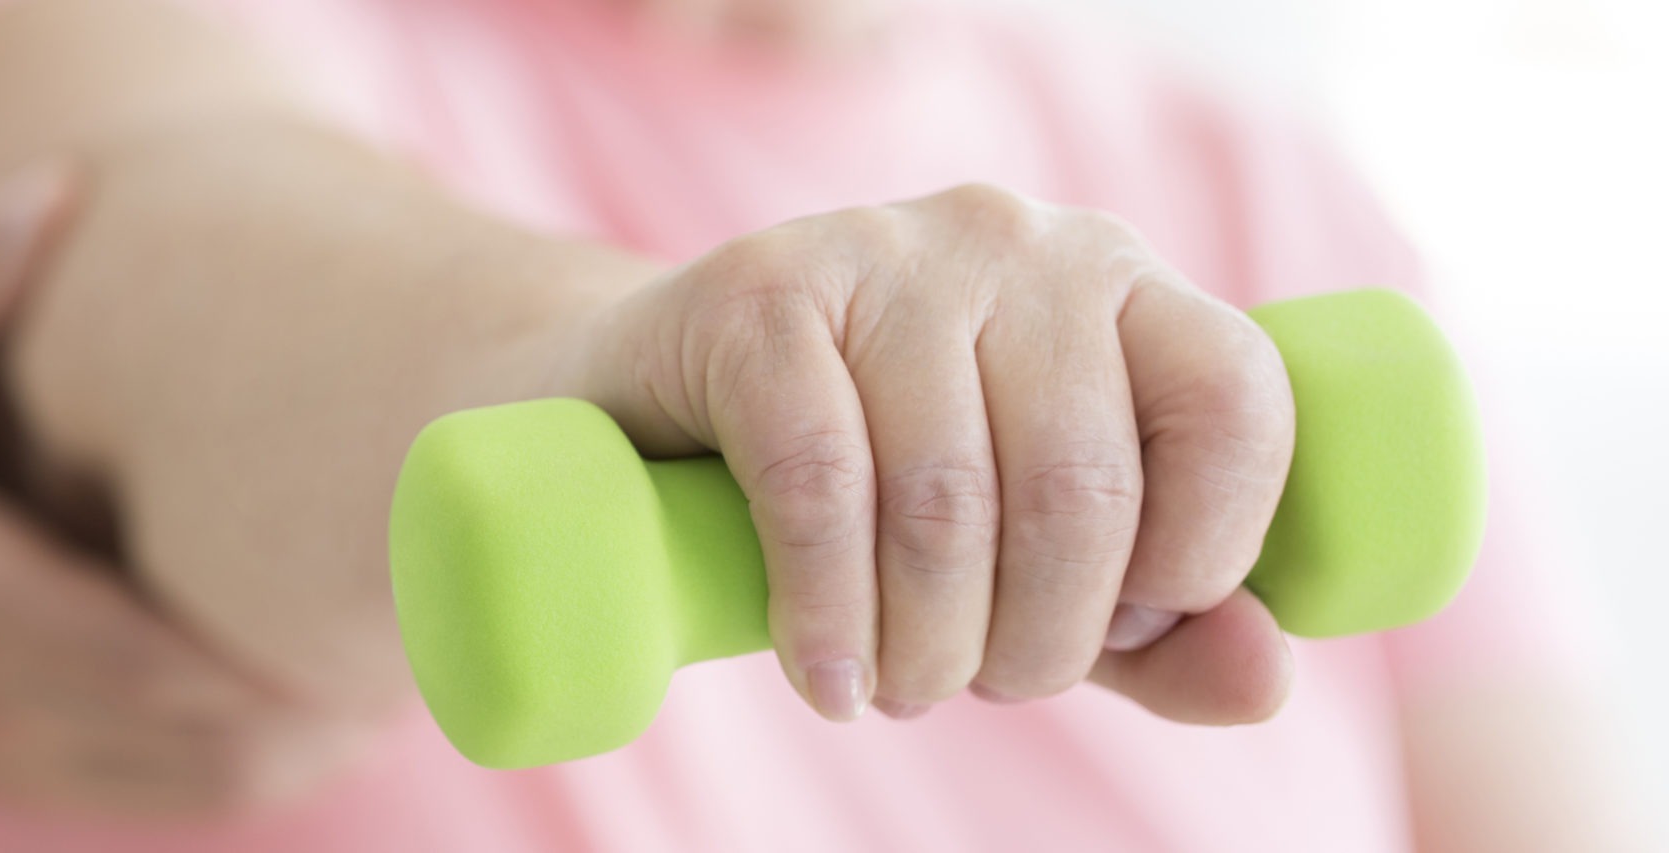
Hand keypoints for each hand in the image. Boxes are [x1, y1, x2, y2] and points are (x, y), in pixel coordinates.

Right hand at [0, 165, 357, 814]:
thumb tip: (60, 194)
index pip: (154, 666)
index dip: (282, 667)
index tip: (387, 622)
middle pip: (206, 751)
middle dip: (329, 709)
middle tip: (441, 629)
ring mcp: (0, 758)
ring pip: (199, 794)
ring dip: (305, 745)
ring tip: (396, 664)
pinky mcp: (14, 779)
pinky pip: (164, 800)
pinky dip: (250, 764)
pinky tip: (315, 698)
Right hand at [559, 183, 1296, 722]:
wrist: (650, 405)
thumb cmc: (871, 486)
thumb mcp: (1031, 563)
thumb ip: (1156, 627)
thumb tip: (1266, 681)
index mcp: (1117, 280)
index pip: (1233, 399)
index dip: (1199, 555)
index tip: (1119, 630)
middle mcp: (1015, 240)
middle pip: (1078, 483)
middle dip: (1036, 643)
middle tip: (974, 685)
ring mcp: (881, 251)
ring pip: (947, 496)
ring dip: (925, 647)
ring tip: (894, 688)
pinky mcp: (757, 292)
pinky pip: (820, 483)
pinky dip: (828, 614)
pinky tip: (827, 676)